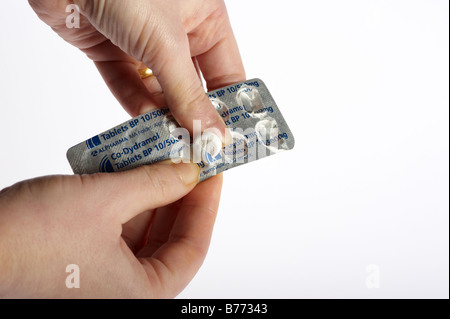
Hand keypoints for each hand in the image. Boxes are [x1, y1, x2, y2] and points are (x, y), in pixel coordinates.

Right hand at [0, 162, 221, 297]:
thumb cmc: (29, 237)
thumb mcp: (106, 200)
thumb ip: (155, 184)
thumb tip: (189, 172)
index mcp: (141, 294)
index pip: (193, 249)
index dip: (206, 206)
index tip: (212, 174)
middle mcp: (127, 290)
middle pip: (171, 238)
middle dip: (181, 196)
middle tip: (191, 162)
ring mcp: (108, 274)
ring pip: (147, 230)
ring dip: (155, 193)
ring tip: (165, 159)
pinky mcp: (90, 256)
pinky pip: (123, 226)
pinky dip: (132, 199)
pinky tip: (136, 171)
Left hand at [28, 0, 245, 138]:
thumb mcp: (166, 43)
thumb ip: (188, 93)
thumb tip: (214, 134)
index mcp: (206, 21)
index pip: (227, 75)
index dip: (230, 109)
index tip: (227, 142)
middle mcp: (178, 34)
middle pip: (192, 88)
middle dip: (193, 119)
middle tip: (197, 153)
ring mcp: (144, 44)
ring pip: (159, 92)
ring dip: (162, 119)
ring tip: (169, 148)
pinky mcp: (112, 51)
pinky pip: (127, 86)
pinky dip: (134, 107)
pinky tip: (143, 130)